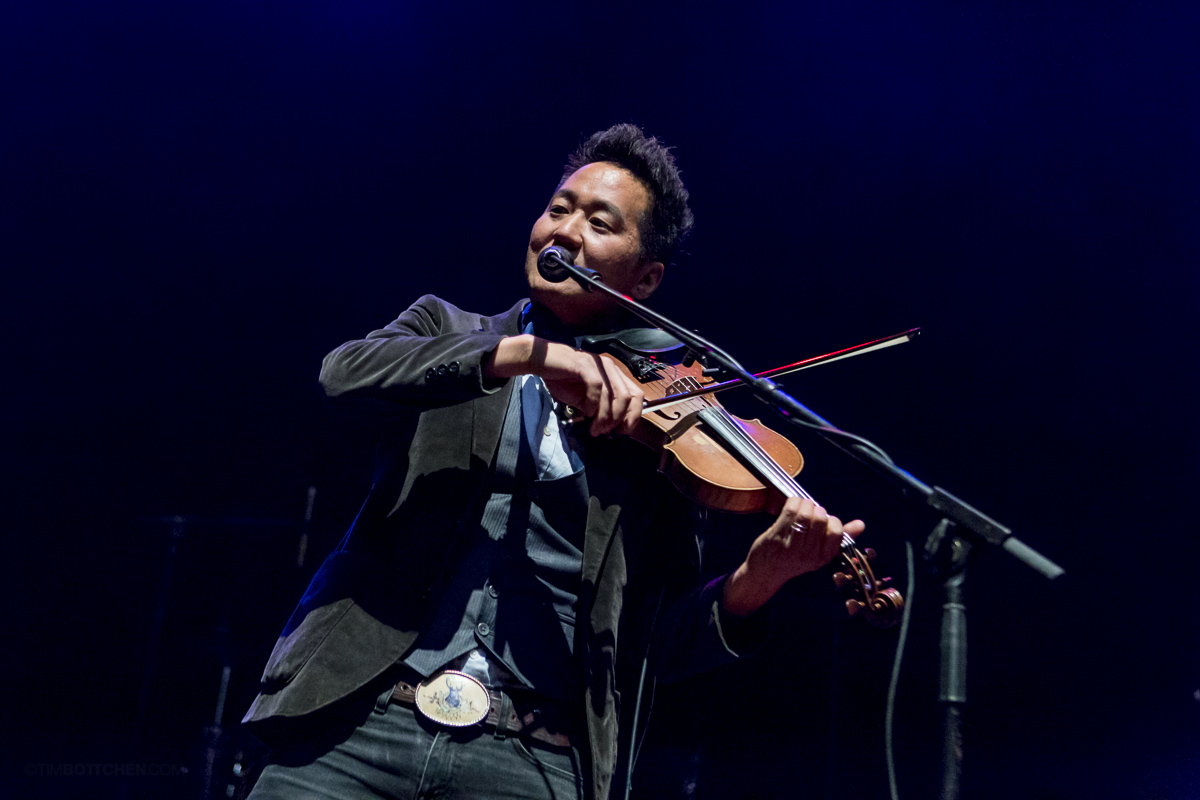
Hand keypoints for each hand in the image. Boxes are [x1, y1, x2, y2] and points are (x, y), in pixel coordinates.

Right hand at [485, 335, 643, 435]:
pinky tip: (587, 413)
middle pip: (629, 397)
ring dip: (606, 417)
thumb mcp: (585, 398)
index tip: (622, 432)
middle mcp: (610, 368)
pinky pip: (597, 388)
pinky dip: (594, 404)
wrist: (540, 361)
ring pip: (615, 395)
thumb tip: (611, 427)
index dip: (633, 416)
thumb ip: (599, 408)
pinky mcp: (585, 365)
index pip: (637, 395)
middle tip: (606, 432)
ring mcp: (598, 365)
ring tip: (595, 429)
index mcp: (614, 374)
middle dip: (619, 420)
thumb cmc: (562, 378)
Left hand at [722, 497, 864, 615]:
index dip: (831, 520)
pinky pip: (789, 511)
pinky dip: (793, 502)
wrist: (765, 572)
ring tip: (802, 506)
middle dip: (816, 509)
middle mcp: (809, 554)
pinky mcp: (776, 537)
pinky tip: (793, 504)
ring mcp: (791, 546)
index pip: (836, 532)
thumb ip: (840, 537)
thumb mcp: (819, 552)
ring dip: (805, 504)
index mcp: (823, 557)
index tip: (823, 520)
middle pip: (820, 519)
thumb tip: (861, 524)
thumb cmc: (794, 558)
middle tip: (811, 511)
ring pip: (804, 514)